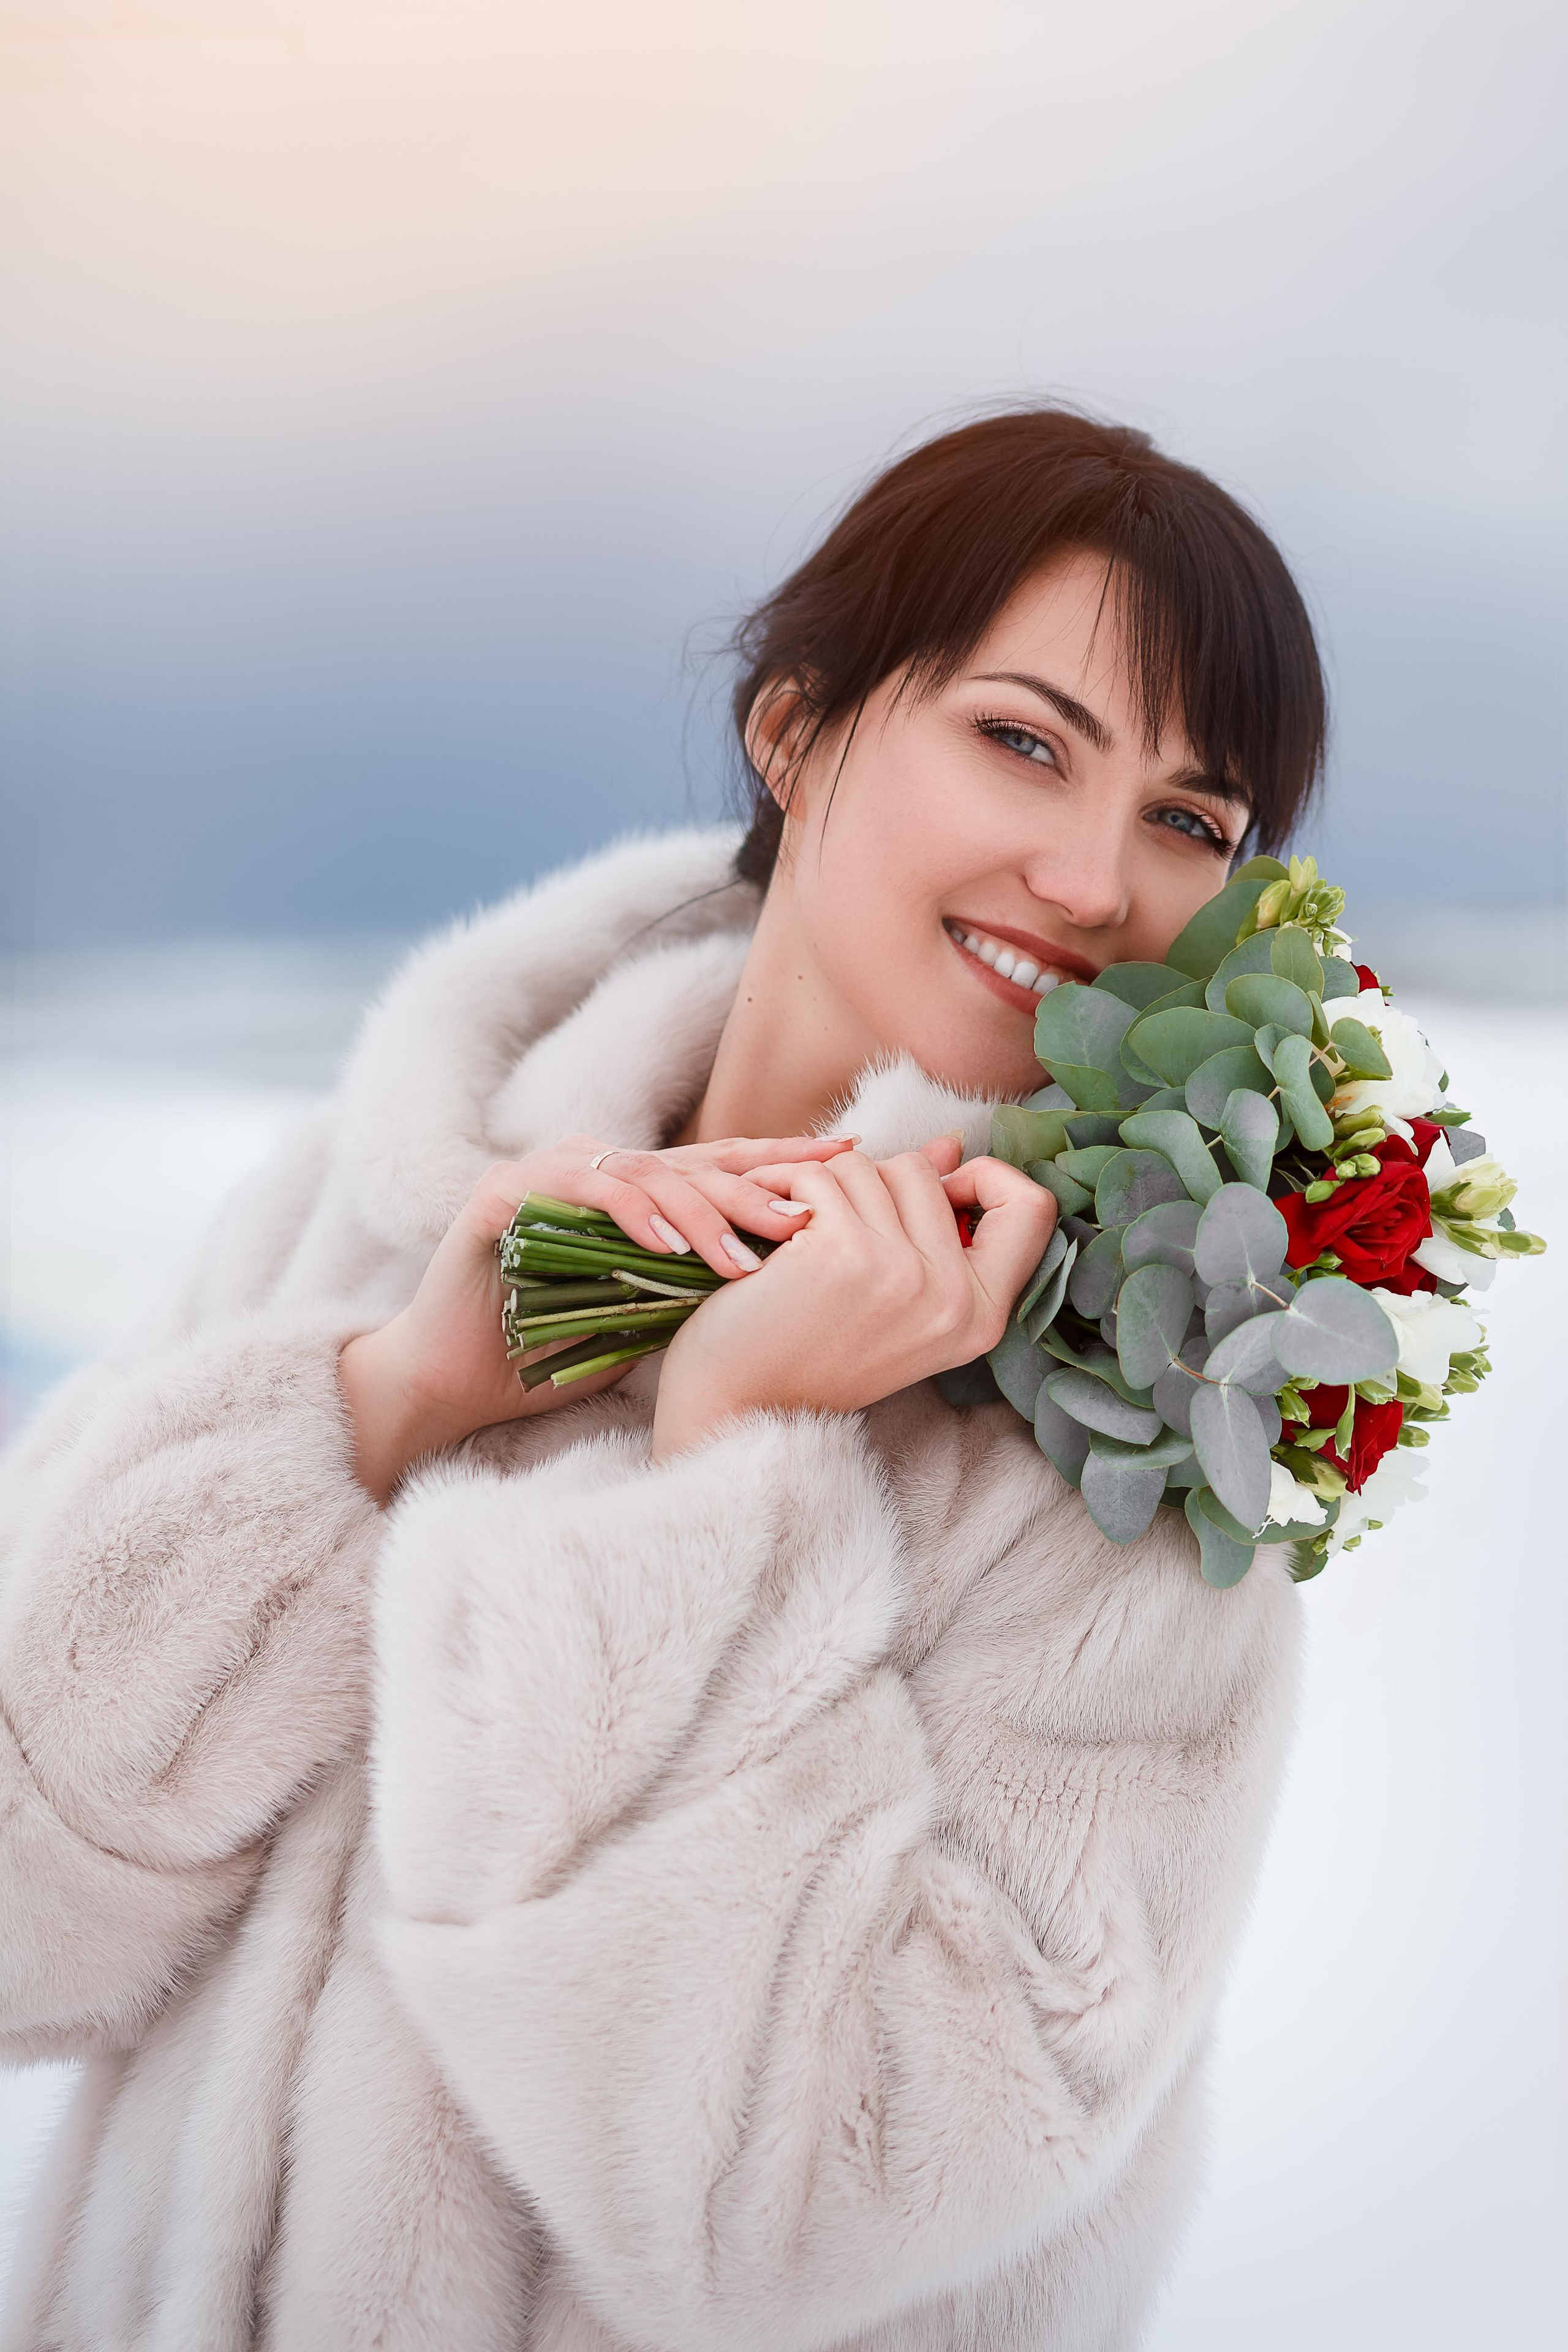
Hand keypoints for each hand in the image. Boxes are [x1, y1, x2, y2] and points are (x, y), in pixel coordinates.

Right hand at [340, 1130, 854, 1500]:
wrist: (456, 1382)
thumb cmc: (553, 1351)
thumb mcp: (650, 1317)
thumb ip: (702, 1286)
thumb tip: (799, 1279)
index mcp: (632, 1193)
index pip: (719, 1165)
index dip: (782, 1159)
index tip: (851, 1158)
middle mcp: (593, 1170)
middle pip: (691, 1165)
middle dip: (757, 1187)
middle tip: (810, 1215)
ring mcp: (547, 1174)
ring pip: (643, 1173)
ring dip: (699, 1214)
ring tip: (743, 1256)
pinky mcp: (502, 1193)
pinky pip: (579, 1192)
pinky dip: (628, 1216)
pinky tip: (667, 1247)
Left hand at [650, 1139, 1056, 1459]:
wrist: (737, 1404)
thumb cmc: (813, 1351)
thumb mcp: (897, 1297)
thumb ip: (932, 1221)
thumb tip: (948, 1145)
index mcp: (984, 1317)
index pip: (1031, 1207)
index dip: (982, 1181)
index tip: (932, 1197)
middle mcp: (954, 1300)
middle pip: (926, 1172)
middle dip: (874, 1184)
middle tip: (834, 1229)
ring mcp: (902, 1275)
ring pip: (870, 1166)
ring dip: (824, 1187)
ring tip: (800, 1235)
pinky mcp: (845, 1253)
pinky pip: (822, 1174)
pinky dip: (786, 1187)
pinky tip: (771, 1230)